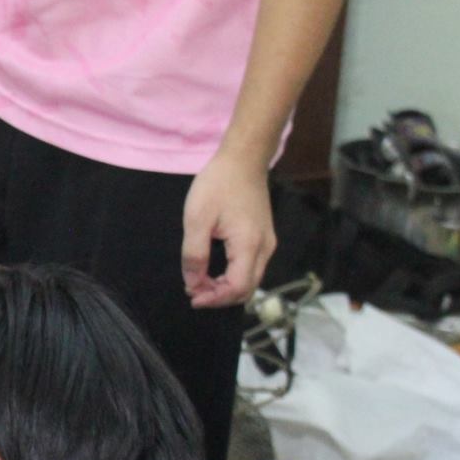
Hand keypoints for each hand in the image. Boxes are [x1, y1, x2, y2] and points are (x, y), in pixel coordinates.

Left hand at [181, 149, 277, 307]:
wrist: (243, 160)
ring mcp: (267, 243)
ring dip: (226, 288)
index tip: (192, 297)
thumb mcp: (197, 219)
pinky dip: (233, 277)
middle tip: (193, 291)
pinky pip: (251, 268)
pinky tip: (214, 272)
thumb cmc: (218, 185)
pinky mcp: (264, 238)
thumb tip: (193, 283)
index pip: (237, 288)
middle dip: (219, 297)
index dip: (214, 299)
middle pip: (247, 289)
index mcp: (249, 245)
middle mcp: (265, 248)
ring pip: (250, 280)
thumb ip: (194, 254)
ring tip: (200, 282)